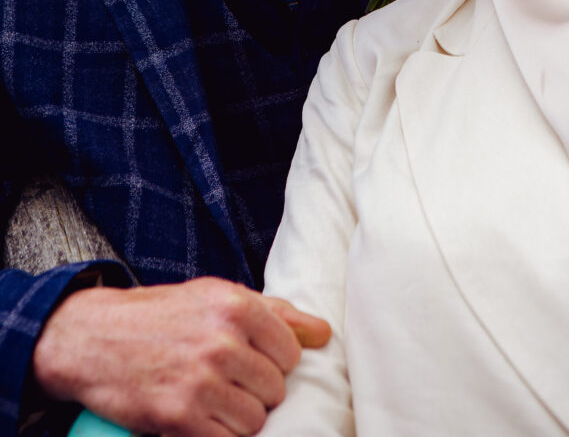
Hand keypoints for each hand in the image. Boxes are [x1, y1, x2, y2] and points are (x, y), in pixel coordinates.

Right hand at [32, 278, 330, 435]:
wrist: (95, 338)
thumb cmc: (162, 315)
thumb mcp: (216, 296)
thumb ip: (275, 313)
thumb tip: (324, 334)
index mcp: (236, 305)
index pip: (291, 352)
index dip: (274, 360)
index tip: (250, 358)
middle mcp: (222, 341)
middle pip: (275, 389)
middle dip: (255, 389)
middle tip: (225, 378)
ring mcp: (201, 381)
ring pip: (256, 419)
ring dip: (238, 416)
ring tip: (212, 396)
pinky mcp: (180, 417)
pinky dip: (217, 434)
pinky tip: (199, 416)